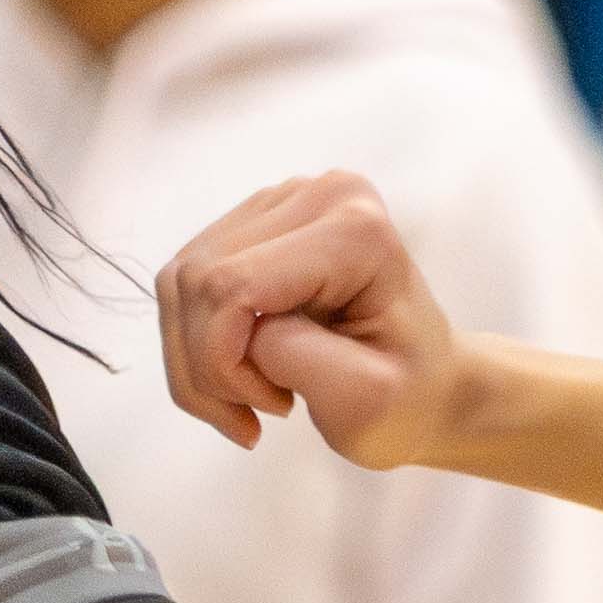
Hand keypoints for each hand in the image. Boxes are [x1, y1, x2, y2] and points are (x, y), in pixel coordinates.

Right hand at [156, 169, 472, 465]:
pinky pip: (182, 286)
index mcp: (355, 230)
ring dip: (196, 360)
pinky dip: (195, 346)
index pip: (232, 287)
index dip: (226, 362)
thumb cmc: (408, 396)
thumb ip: (298, 356)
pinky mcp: (245, 225)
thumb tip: (241, 329)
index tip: (279, 406)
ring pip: (180, 285)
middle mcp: (312, 195)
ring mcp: (274, 204)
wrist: (422, 384)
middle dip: (208, 366)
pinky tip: (240, 372)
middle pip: (198, 283)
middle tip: (262, 405)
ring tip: (254, 394)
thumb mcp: (368, 399)